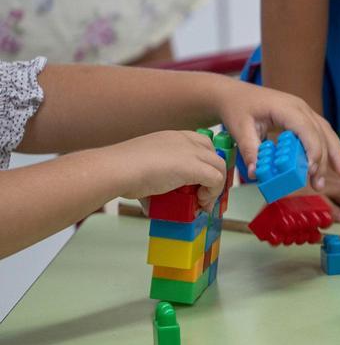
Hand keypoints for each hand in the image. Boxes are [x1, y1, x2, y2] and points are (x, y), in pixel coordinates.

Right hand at [105, 131, 227, 209]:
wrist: (116, 170)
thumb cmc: (121, 171)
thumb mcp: (143, 172)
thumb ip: (153, 185)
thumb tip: (152, 207)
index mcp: (171, 137)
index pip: (201, 144)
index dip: (205, 163)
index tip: (200, 181)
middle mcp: (184, 140)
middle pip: (213, 154)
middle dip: (214, 174)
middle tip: (204, 193)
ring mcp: (190, 152)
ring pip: (219, 167)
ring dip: (215, 187)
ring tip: (202, 202)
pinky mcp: (194, 166)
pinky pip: (217, 179)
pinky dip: (212, 193)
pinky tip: (200, 202)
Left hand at [210, 76, 339, 189]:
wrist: (234, 94)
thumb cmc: (237, 108)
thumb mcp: (240, 129)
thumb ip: (250, 151)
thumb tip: (257, 174)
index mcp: (286, 108)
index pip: (307, 130)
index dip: (312, 151)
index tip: (310, 171)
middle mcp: (301, 108)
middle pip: (321, 134)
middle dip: (325, 160)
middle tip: (318, 184)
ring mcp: (305, 111)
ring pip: (327, 133)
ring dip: (335, 154)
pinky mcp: (304, 118)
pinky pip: (322, 133)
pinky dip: (331, 148)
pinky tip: (337, 164)